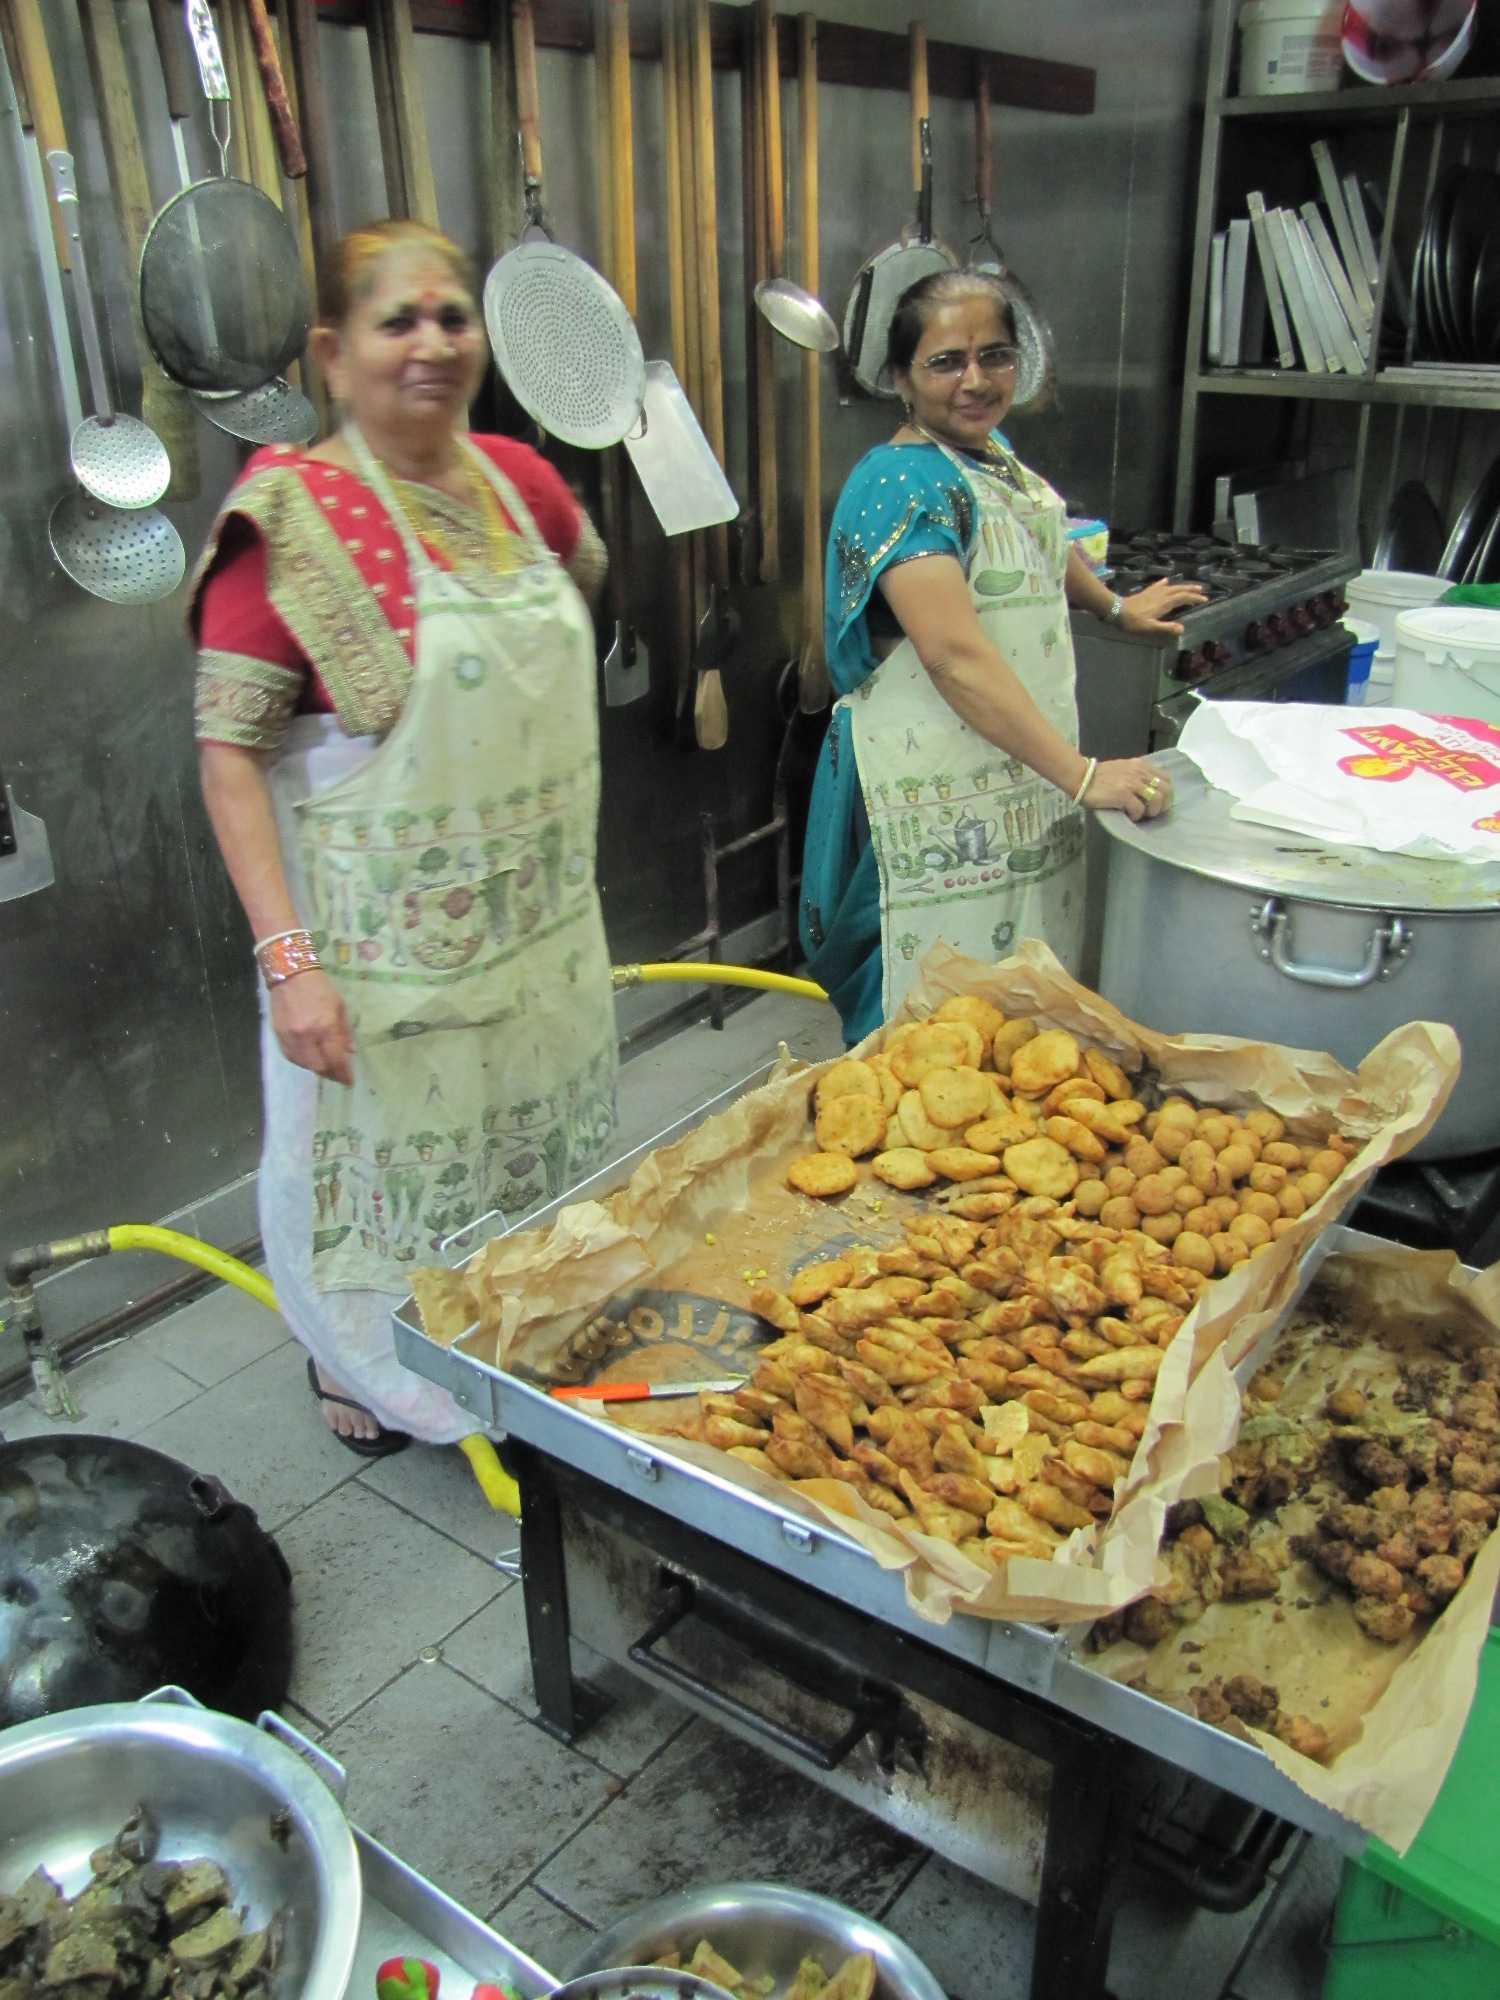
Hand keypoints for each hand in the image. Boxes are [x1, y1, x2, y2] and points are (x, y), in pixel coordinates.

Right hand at [269, 970, 354, 1084]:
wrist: (290, 973)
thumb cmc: (320, 987)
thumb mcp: (339, 1006)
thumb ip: (344, 1031)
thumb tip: (349, 1052)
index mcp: (325, 1026)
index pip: (336, 1059)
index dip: (344, 1073)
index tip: (349, 1082)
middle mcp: (306, 1035)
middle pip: (318, 1067)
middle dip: (331, 1074)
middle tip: (339, 1074)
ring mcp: (290, 1036)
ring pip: (303, 1064)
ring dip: (316, 1068)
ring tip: (326, 1066)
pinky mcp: (278, 1034)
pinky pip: (291, 1056)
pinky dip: (302, 1061)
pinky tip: (310, 1057)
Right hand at [1083, 758, 1172, 821]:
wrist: (1081, 777)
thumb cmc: (1099, 776)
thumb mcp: (1123, 770)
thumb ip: (1137, 776)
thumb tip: (1148, 792)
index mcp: (1141, 766)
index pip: (1166, 778)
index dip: (1166, 793)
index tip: (1158, 803)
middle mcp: (1140, 772)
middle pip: (1166, 790)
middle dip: (1163, 805)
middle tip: (1152, 813)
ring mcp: (1133, 783)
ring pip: (1157, 800)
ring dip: (1151, 812)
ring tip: (1141, 815)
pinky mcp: (1124, 794)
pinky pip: (1139, 809)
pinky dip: (1136, 816)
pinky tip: (1129, 816)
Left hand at [1118, 578, 1207, 638]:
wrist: (1117, 610)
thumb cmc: (1134, 621)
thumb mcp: (1151, 627)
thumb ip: (1167, 628)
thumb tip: (1182, 628)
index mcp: (1165, 603)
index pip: (1184, 598)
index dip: (1194, 598)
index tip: (1204, 599)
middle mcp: (1162, 595)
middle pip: (1180, 590)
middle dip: (1191, 590)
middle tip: (1202, 590)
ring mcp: (1154, 592)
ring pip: (1171, 586)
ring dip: (1182, 586)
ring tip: (1189, 586)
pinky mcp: (1147, 592)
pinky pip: (1159, 585)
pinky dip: (1165, 583)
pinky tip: (1166, 581)